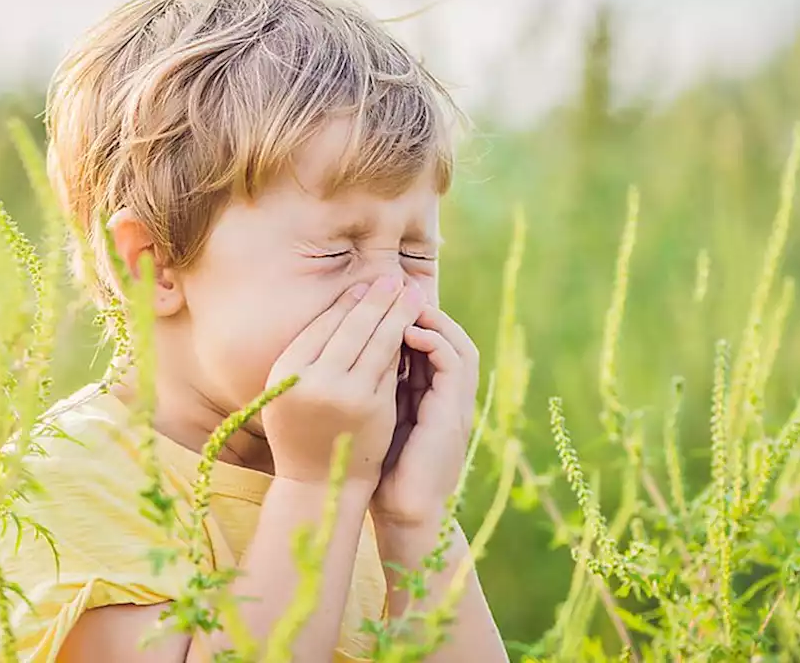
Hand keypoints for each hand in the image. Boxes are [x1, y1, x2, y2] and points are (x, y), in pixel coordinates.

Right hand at [262, 275, 425, 484]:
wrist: (318, 485)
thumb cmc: (301, 431)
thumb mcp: (289, 391)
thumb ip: (307, 356)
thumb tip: (345, 306)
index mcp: (285, 371)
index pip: (322, 325)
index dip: (347, 303)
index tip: (364, 286)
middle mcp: (312, 380)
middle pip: (351, 327)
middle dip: (377, 299)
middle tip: (394, 279)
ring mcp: (345, 394)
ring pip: (376, 343)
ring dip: (396, 314)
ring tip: (411, 294)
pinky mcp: (373, 408)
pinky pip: (390, 367)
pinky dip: (402, 345)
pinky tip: (413, 328)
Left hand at [372, 305, 479, 527]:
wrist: (402, 512)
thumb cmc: (381, 470)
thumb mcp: (374, 418)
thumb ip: (371, 388)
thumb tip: (342, 355)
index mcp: (430, 395)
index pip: (427, 342)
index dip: (406, 317)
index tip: (377, 298)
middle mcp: (447, 396)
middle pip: (447, 335)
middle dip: (420, 309)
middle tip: (392, 287)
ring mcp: (455, 404)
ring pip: (457, 343)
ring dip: (431, 319)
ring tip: (401, 303)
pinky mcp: (455, 414)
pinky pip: (454, 363)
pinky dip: (434, 342)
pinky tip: (405, 332)